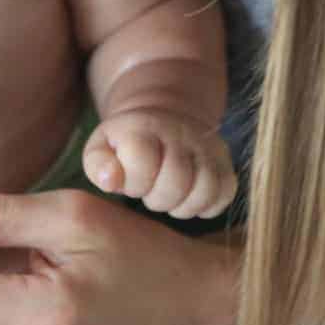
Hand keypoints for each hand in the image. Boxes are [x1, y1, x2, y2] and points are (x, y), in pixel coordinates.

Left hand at [82, 108, 236, 218]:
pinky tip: (188, 199)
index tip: (129, 182)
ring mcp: (207, 146)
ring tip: (169, 198)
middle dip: (158, 199)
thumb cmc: (126, 145)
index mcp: (145, 128)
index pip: (143, 163)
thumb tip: (111, 181)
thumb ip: (98, 165)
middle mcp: (181, 133)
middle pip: (177, 181)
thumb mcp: (101, 148)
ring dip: (183, 206)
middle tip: (149, 193)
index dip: (134, 183)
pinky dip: (207, 205)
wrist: (162, 119)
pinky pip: (226, 192)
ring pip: (206, 188)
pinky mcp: (225, 161)